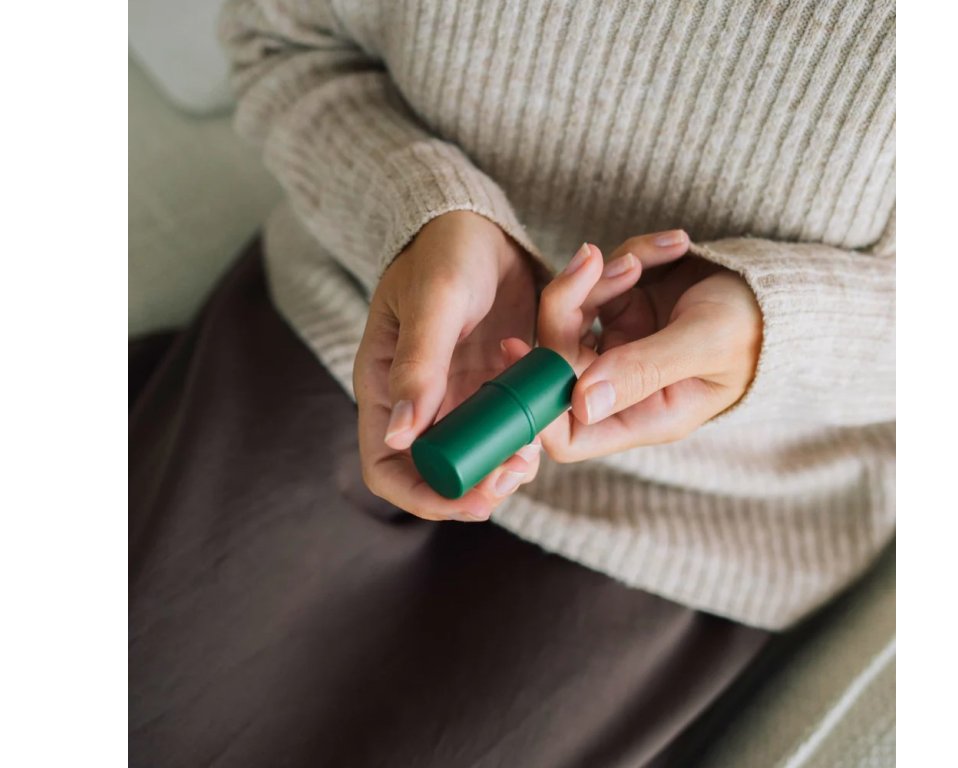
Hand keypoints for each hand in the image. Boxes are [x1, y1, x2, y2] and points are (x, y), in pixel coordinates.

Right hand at [353, 211, 542, 521]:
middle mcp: (418, 404)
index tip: (474, 499)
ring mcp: (456, 398)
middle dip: (477, 487)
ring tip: (534, 446)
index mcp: (383, 388)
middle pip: (438, 475)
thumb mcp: (435, 300)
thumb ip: (418, 364)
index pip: (388, 469)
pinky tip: (545, 417)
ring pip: (477, 458)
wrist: (480, 224)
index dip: (426, 496)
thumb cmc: (444, 251)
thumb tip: (400, 434)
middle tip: (517, 471)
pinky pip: (507, 429)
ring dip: (507, 465)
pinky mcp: (490, 388)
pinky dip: (527, 435)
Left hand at [501, 231, 761, 460]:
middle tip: (595, 262)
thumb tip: (581, 401)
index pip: (568, 435)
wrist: (783, 288)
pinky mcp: (623, 308)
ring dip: (601, 275)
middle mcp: (622, 387)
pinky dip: (628, 255)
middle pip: (557, 361)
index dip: (538, 405)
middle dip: (568, 307)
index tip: (524, 351)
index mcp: (643, 415)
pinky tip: (671, 248)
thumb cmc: (756, 326)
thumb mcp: (705, 344)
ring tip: (650, 256)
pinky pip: (598, 281)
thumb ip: (645, 369)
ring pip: (571, 314)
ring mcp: (619, 346)